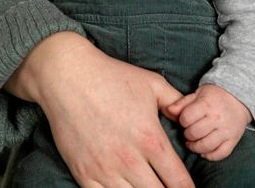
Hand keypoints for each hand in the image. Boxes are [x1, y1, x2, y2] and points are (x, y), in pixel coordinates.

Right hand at [5, 32, 194, 187]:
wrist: (67, 78)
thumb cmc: (112, 77)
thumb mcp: (152, 84)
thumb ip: (175, 102)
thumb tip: (187, 118)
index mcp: (150, 139)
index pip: (178, 180)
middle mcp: (129, 160)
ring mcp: (104, 170)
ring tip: (148, 187)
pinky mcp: (83, 174)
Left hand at [166, 84, 250, 160]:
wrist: (239, 97)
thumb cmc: (214, 96)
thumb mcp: (198, 94)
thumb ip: (182, 103)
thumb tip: (168, 111)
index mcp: (207, 104)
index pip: (187, 118)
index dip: (182, 121)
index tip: (185, 120)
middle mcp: (218, 118)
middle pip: (195, 133)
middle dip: (188, 134)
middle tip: (189, 131)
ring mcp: (226, 130)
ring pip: (206, 146)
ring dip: (195, 147)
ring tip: (193, 142)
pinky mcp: (233, 140)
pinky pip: (220, 154)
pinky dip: (210, 155)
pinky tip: (204, 151)